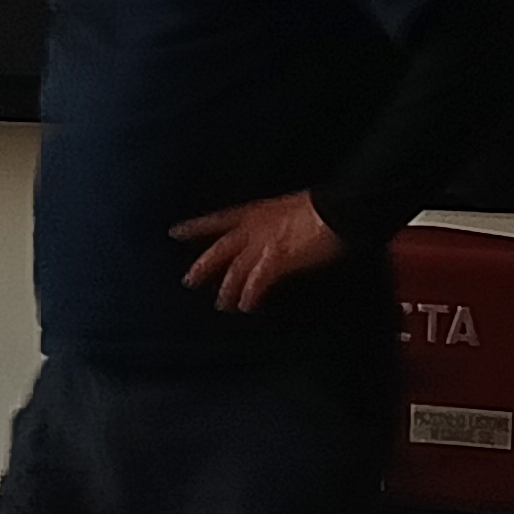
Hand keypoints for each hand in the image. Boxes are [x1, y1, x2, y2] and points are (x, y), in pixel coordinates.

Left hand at [170, 191, 343, 315]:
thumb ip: (281, 221)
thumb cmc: (326, 207)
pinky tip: (247, 306)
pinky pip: (256, 282)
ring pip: (235, 270)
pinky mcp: (275, 260)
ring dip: (228, 290)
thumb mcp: (295, 208)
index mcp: (258, 211)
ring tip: (224, 305)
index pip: (218, 219)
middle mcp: (255, 227)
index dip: (196, 226)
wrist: (339, 208)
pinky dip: (250, 295)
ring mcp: (263, 244)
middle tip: (188, 280)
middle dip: (203, 267)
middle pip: (219, 250)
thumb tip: (285, 230)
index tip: (175, 231)